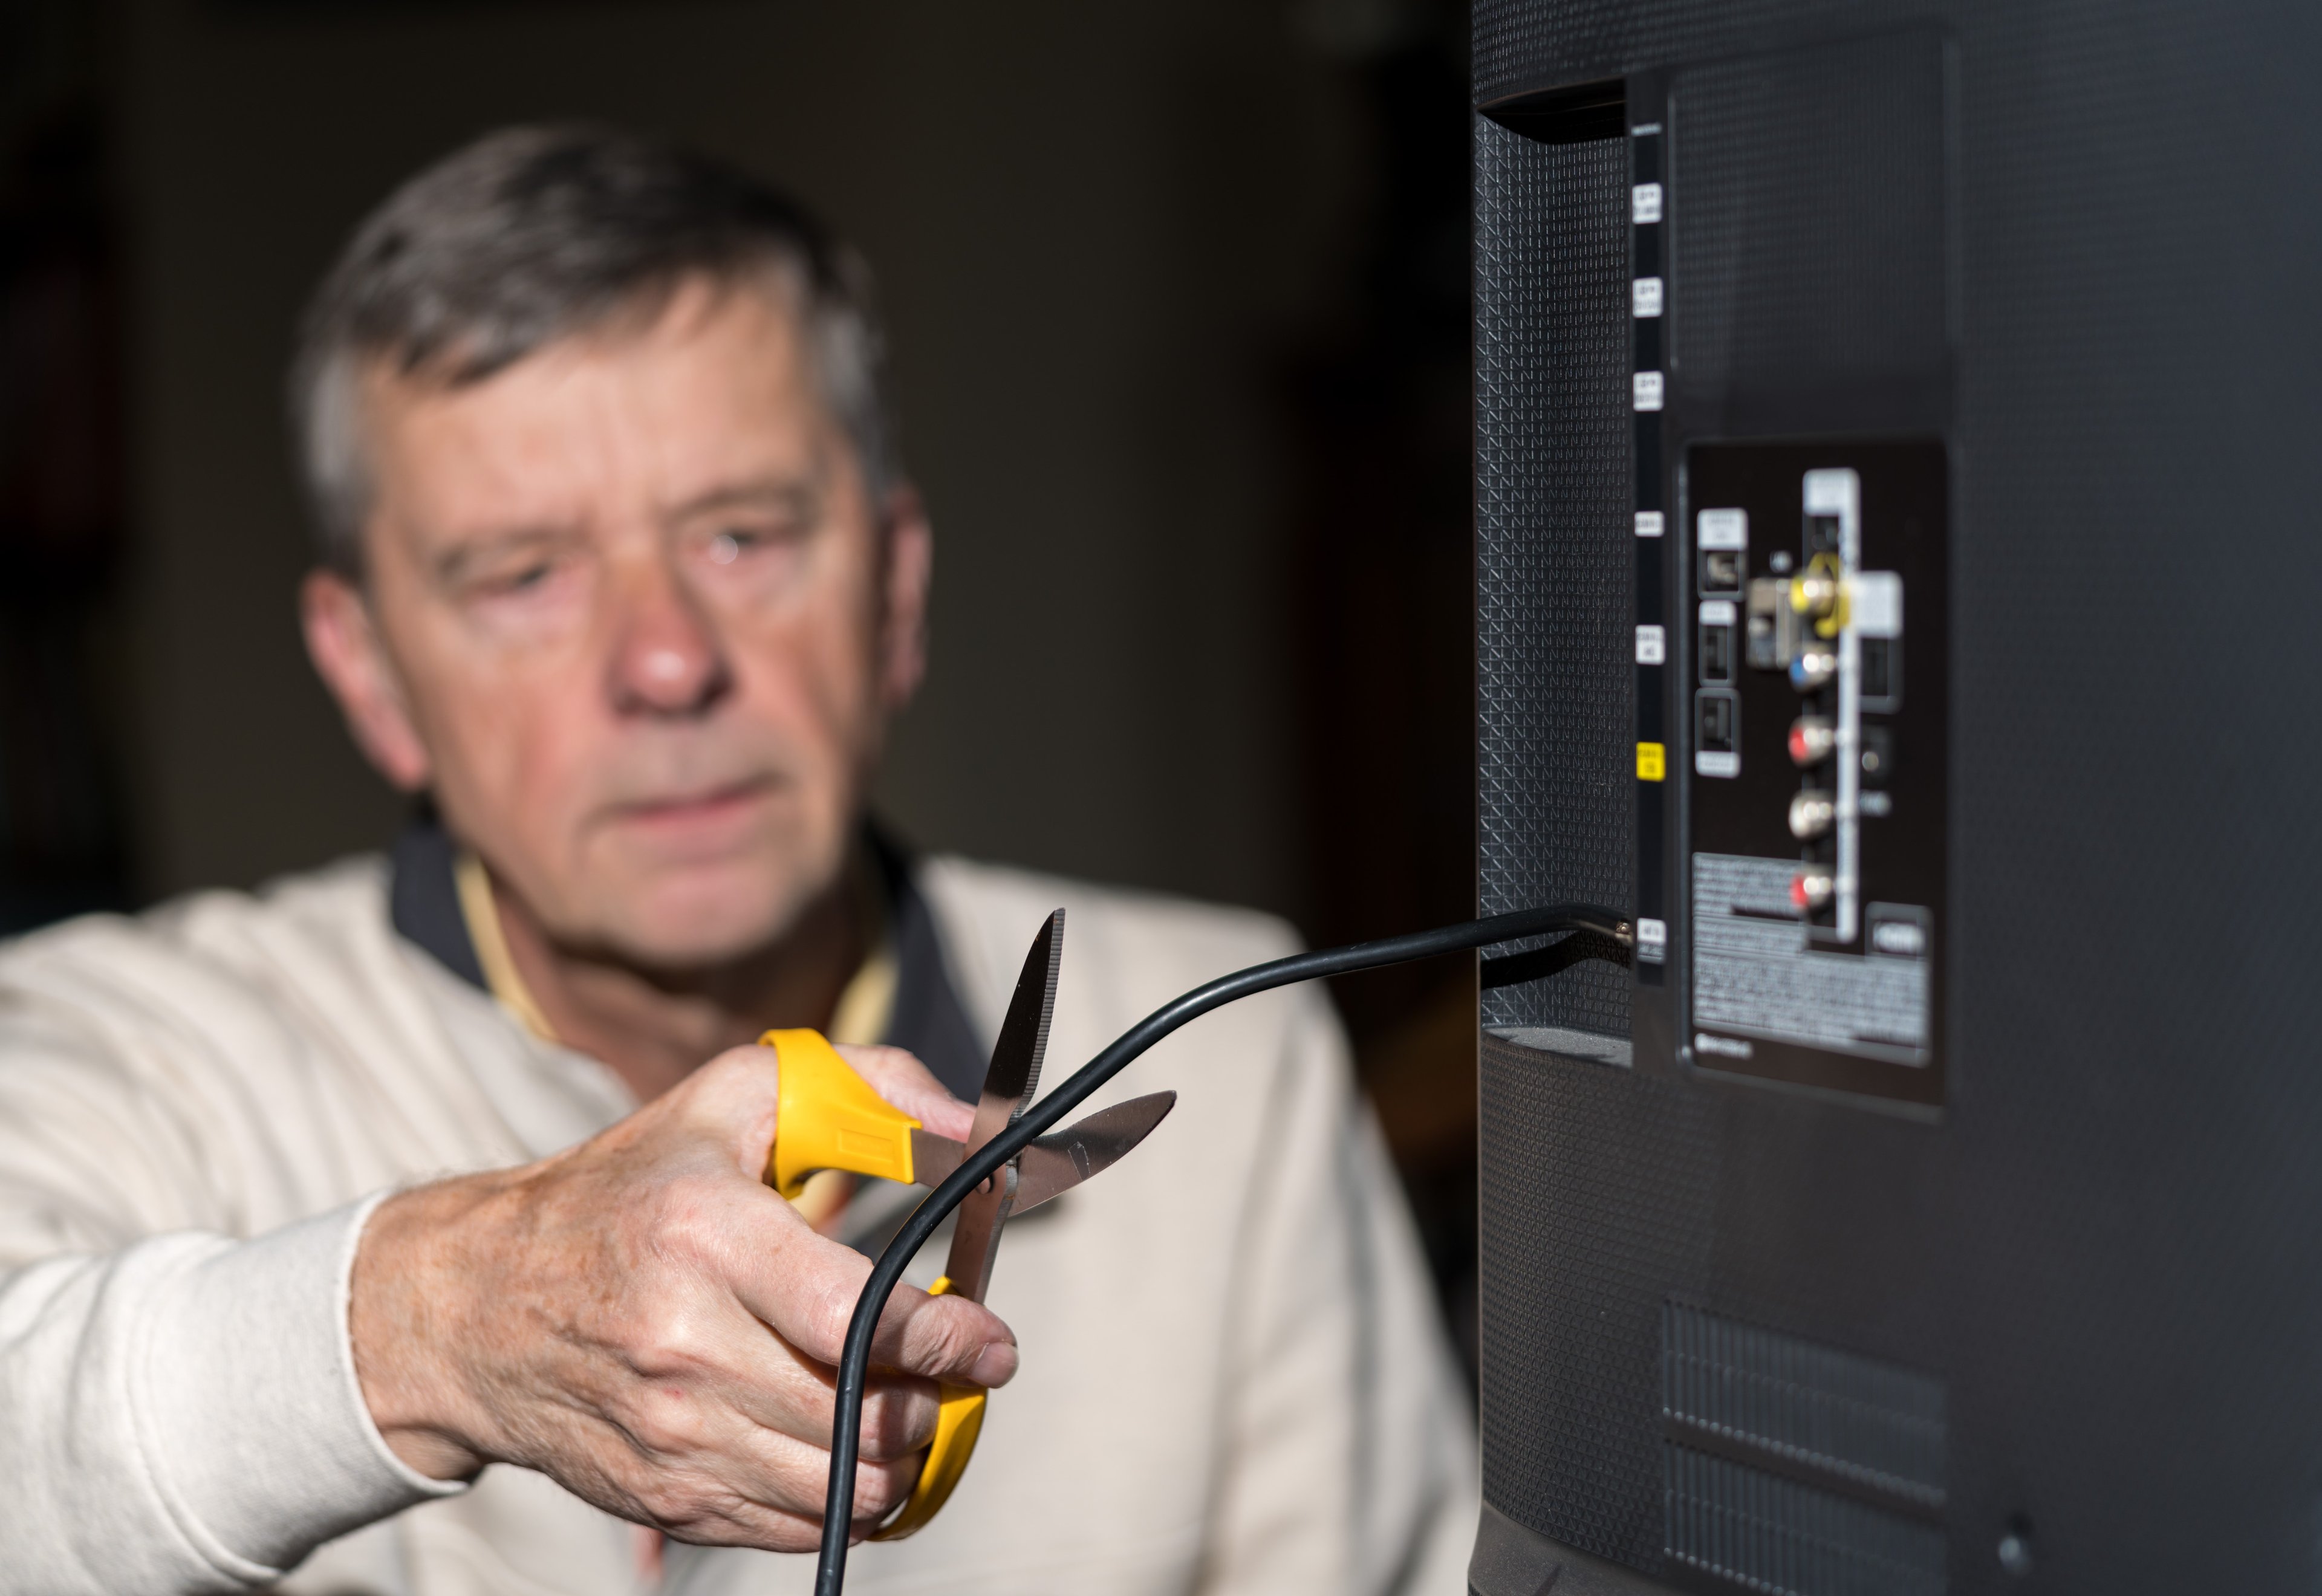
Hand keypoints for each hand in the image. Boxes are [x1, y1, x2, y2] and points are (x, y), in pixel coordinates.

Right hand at [347, 1041, 1014, 1548]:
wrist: (472, 1302)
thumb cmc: (625, 1188)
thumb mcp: (735, 1098)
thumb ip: (868, 1090)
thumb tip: (972, 1129)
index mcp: (705, 1235)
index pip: (854, 1317)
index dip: (946, 1340)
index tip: (992, 1344)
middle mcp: (682, 1343)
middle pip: (860, 1416)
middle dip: (936, 1403)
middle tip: (956, 1375)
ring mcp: (668, 1432)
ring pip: (839, 1488)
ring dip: (901, 1460)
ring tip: (908, 1409)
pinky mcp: (660, 1495)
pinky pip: (791, 1527)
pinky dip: (843, 1501)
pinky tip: (848, 1448)